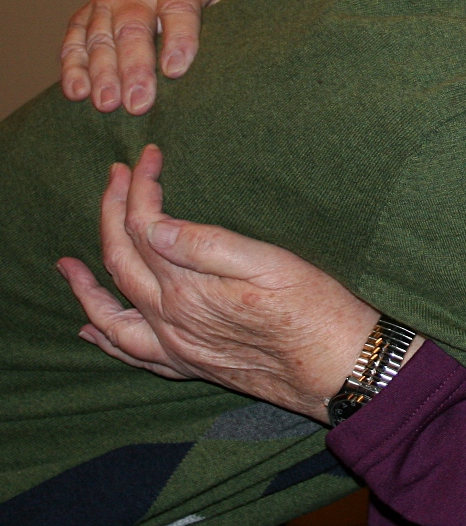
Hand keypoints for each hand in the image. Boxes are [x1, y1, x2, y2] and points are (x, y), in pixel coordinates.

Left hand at [56, 145, 403, 423]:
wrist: (338, 369)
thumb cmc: (316, 309)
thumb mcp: (270, 264)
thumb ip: (208, 244)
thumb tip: (153, 226)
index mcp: (189, 288)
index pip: (145, 227)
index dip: (141, 188)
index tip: (149, 155)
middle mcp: (171, 320)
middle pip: (122, 262)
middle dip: (111, 213)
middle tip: (116, 177)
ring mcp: (176, 347)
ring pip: (110, 316)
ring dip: (85, 287)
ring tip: (68, 265)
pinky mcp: (190, 365)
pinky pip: (132, 354)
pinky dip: (104, 338)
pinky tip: (92, 330)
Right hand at [61, 0, 277, 114]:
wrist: (177, 7)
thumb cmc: (212, 13)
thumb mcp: (235, 0)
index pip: (179, 7)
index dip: (178, 37)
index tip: (177, 70)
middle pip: (135, 27)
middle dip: (136, 66)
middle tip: (140, 103)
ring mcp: (108, 4)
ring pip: (101, 37)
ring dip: (102, 72)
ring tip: (108, 105)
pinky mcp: (84, 20)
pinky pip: (73, 42)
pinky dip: (73, 66)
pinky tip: (77, 92)